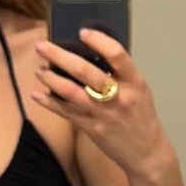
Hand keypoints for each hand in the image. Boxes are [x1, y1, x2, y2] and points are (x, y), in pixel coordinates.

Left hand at [32, 29, 171, 178]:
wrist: (147, 152)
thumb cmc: (141, 117)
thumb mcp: (139, 90)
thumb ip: (120, 74)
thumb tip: (89, 54)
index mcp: (135, 82)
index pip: (117, 55)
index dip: (99, 41)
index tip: (82, 32)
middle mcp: (119, 96)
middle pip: (86, 72)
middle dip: (60, 56)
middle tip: (42, 46)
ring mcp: (104, 114)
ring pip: (72, 92)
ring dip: (51, 80)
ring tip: (40, 71)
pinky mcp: (92, 129)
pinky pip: (66, 112)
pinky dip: (50, 102)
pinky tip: (38, 94)